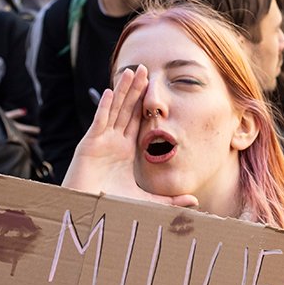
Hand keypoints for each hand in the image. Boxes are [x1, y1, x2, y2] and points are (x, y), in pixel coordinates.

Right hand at [61, 66, 196, 207]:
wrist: (89, 216)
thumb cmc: (111, 208)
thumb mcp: (146, 202)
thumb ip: (170, 200)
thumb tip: (195, 199)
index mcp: (125, 151)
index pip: (137, 121)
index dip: (144, 104)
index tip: (154, 87)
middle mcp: (113, 143)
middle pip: (126, 110)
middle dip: (135, 90)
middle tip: (145, 68)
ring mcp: (100, 142)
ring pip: (113, 111)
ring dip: (121, 91)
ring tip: (130, 71)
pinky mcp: (88, 146)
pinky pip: (98, 123)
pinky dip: (103, 108)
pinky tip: (108, 92)